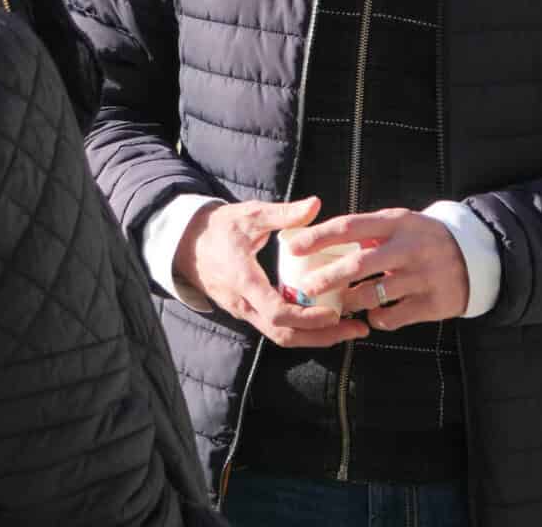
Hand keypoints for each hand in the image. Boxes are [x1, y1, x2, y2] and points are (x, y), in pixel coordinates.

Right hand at [174, 197, 366, 348]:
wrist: (186, 243)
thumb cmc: (219, 227)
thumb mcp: (250, 215)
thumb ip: (283, 213)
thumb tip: (315, 204)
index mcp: (243, 280)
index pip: (276, 312)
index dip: (307, 318)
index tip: (335, 313)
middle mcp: (243, 303)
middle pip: (284, 335)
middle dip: (322, 337)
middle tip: (356, 329)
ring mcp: (244, 311)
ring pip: (281, 336)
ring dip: (315, 337)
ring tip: (348, 328)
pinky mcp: (247, 311)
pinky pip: (276, 328)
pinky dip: (302, 329)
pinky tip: (325, 319)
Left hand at [284, 208, 468, 329]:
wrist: (476, 256)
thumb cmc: (420, 239)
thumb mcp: (397, 224)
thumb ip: (363, 232)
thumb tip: (312, 239)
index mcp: (395, 223)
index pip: (349, 227)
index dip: (318, 238)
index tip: (291, 247)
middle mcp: (409, 248)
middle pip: (360, 264)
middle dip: (328, 277)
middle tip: (307, 288)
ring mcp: (423, 276)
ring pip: (375, 294)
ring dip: (351, 301)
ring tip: (340, 304)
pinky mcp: (434, 303)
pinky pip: (395, 317)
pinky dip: (378, 319)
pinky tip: (372, 316)